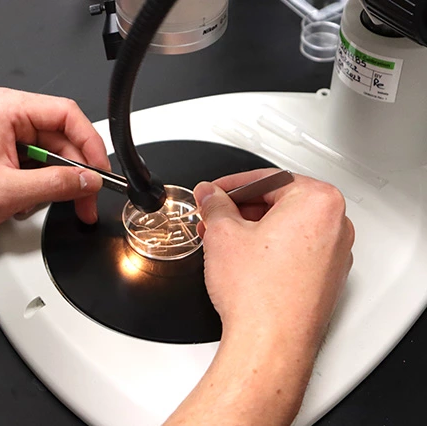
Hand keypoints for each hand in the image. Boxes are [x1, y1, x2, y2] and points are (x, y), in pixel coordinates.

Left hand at [0, 88, 109, 240]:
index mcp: (6, 109)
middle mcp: (10, 115)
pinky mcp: (11, 150)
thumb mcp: (10, 192)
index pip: (66, 114)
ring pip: (57, 153)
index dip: (90, 143)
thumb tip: (90, 181)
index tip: (100, 171)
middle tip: (90, 199)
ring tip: (69, 206)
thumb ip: (57, 185)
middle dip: (79, 172)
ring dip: (65, 182)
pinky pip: (44, 162)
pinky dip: (50, 184)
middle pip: (65, 137)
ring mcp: (11, 132)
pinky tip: (40, 200)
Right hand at [164, 170, 353, 425]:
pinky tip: (242, 257)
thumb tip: (211, 195)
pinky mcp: (326, 278)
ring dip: (251, 228)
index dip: (231, 185)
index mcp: (318, 202)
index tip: (214, 191)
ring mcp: (335, 254)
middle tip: (214, 214)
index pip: (268, 178)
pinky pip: (296, 250)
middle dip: (240, 208)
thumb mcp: (223, 233)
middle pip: (280, 201)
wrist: (270, 343)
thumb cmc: (258, 293)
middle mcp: (335, 225)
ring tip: (221, 237)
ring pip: (287, 227)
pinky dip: (269, 248)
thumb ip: (216, 204)